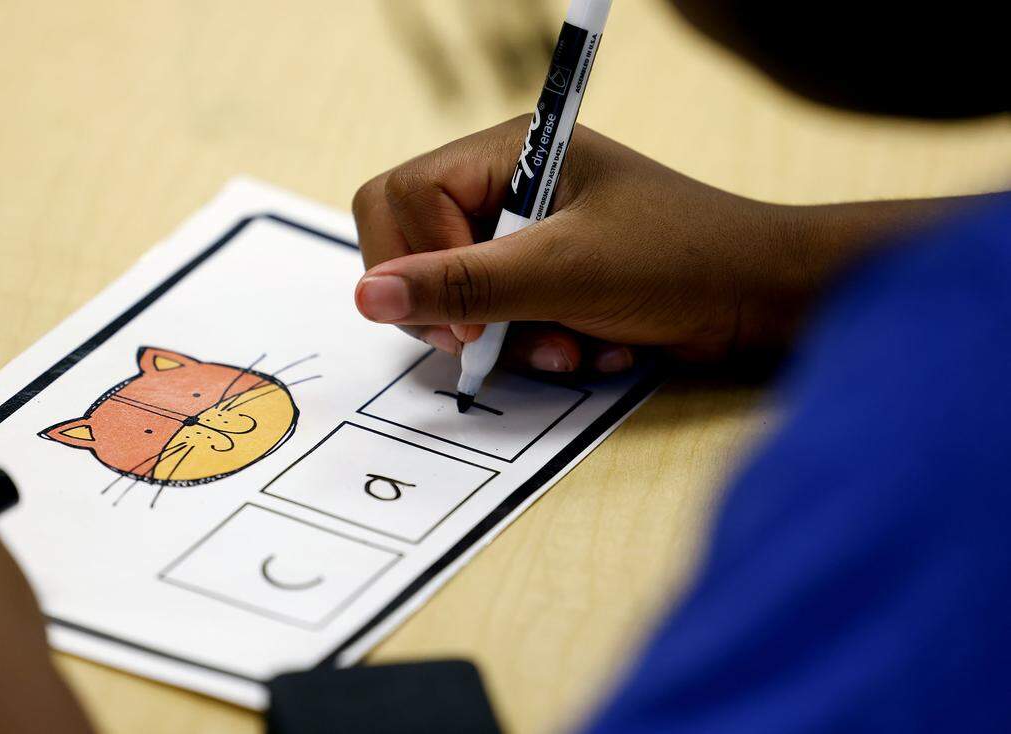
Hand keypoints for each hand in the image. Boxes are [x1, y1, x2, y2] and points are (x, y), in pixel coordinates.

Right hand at [352, 116, 963, 371]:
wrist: (762, 300)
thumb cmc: (680, 260)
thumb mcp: (564, 271)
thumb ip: (463, 283)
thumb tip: (367, 297)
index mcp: (509, 151)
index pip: (400, 197)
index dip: (417, 262)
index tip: (465, 322)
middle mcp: (506, 187)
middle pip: (413, 247)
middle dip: (457, 306)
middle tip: (491, 343)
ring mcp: (524, 237)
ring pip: (456, 295)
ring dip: (507, 335)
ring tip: (566, 344)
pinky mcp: (543, 281)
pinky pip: (497, 320)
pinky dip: (535, 344)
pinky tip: (585, 345)